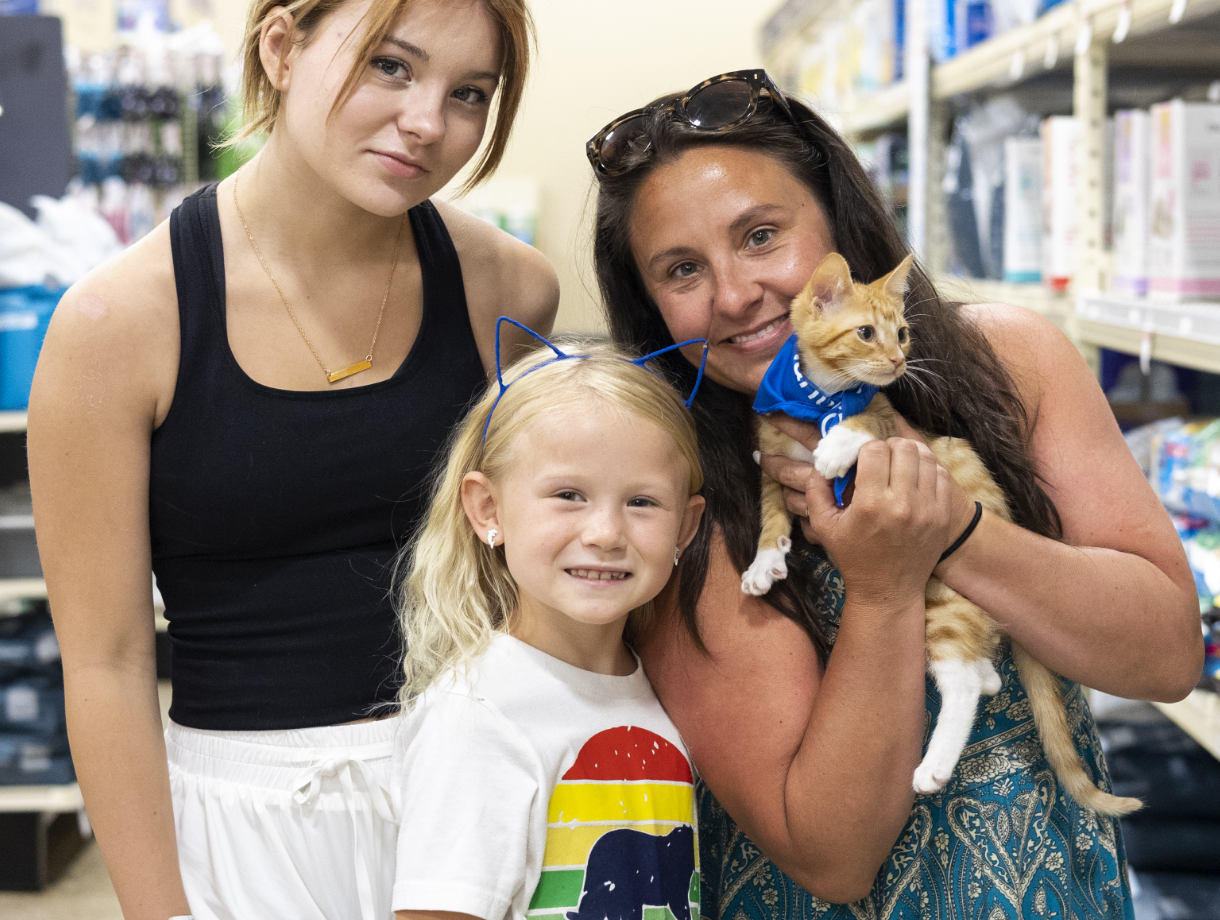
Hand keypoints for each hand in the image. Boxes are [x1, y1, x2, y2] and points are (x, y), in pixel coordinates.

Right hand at [759, 432, 954, 611]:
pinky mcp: (943, 515)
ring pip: (925, 457)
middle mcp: (902, 504)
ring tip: (899, 465)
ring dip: (910, 455)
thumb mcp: (823, 526)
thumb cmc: (853, 556)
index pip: (874, 450)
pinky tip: (914, 478)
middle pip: (903, 448)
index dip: (866, 449)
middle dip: (889, 448)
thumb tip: (823, 461)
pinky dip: (927, 469)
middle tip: (882, 459)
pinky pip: (941, 474)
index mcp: (870, 504)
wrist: (887, 590)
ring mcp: (927, 509)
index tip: (862, 461)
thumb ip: (815, 489)